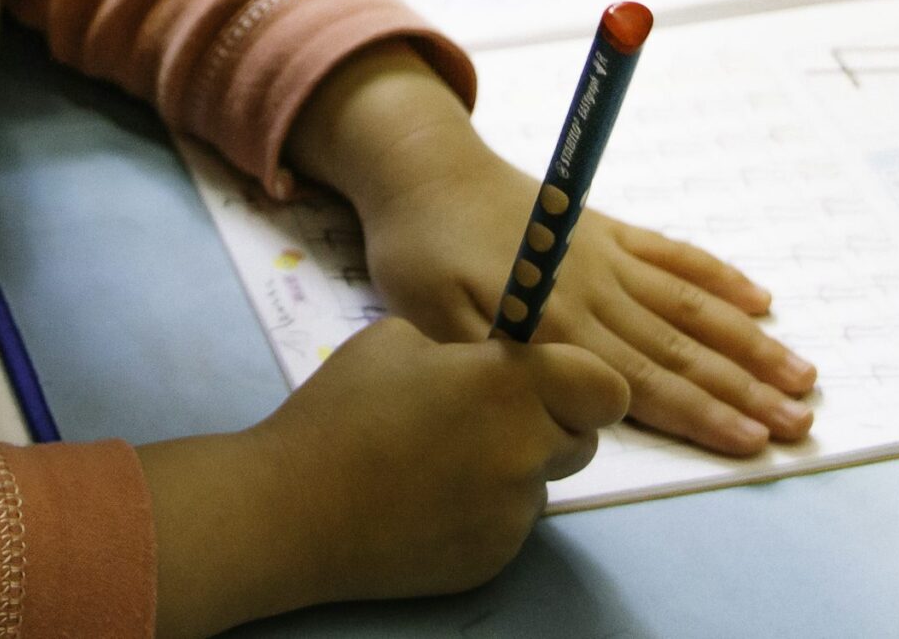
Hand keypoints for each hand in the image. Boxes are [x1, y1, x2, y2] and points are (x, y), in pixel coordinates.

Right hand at [138, 318, 627, 637]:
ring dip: (511, 469)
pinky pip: (508, 526)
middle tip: (484, 419)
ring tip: (441, 462)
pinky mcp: (492, 560)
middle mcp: (526, 452)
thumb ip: (463, 347)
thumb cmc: (341, 410)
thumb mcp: (397, 338)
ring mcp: (512, 516)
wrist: (292, 509)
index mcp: (509, 386)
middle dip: (548, 425)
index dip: (584, 384)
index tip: (552, 383)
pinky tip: (426, 502)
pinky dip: (481, 512)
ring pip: (541, 484)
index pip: (606, 389)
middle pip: (581, 440)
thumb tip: (488, 361)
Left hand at [288, 45, 817, 458]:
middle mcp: (593, 288)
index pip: (641, 379)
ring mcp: (606, 255)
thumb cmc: (417, 251)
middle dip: (747, 390)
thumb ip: (489, 361)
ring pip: (691, 307)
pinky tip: (759, 299)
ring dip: (749, 343)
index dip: (701, 413)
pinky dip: (718, 277)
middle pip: (682, 349)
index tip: (752, 441)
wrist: (423, 167)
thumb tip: (550, 400)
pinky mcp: (605, 229)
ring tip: (803, 374)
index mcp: (554, 320)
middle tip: (803, 423)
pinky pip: (674, 254)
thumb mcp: (427, 318)